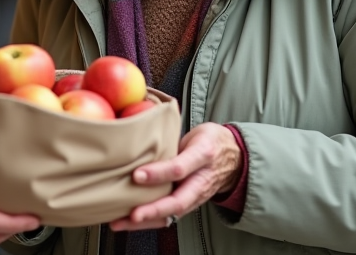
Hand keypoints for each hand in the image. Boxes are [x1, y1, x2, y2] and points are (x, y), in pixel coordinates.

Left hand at [108, 122, 241, 231]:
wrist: (234, 159)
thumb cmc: (211, 142)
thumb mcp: (197, 132)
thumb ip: (174, 139)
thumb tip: (142, 139)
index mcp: (203, 156)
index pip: (179, 168)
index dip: (158, 173)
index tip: (137, 175)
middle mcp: (200, 181)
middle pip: (178, 201)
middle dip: (154, 210)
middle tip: (133, 214)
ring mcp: (196, 197)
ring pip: (172, 214)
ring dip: (147, 220)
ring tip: (121, 223)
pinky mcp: (189, 205)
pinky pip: (170, 217)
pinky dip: (149, 222)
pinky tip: (128, 223)